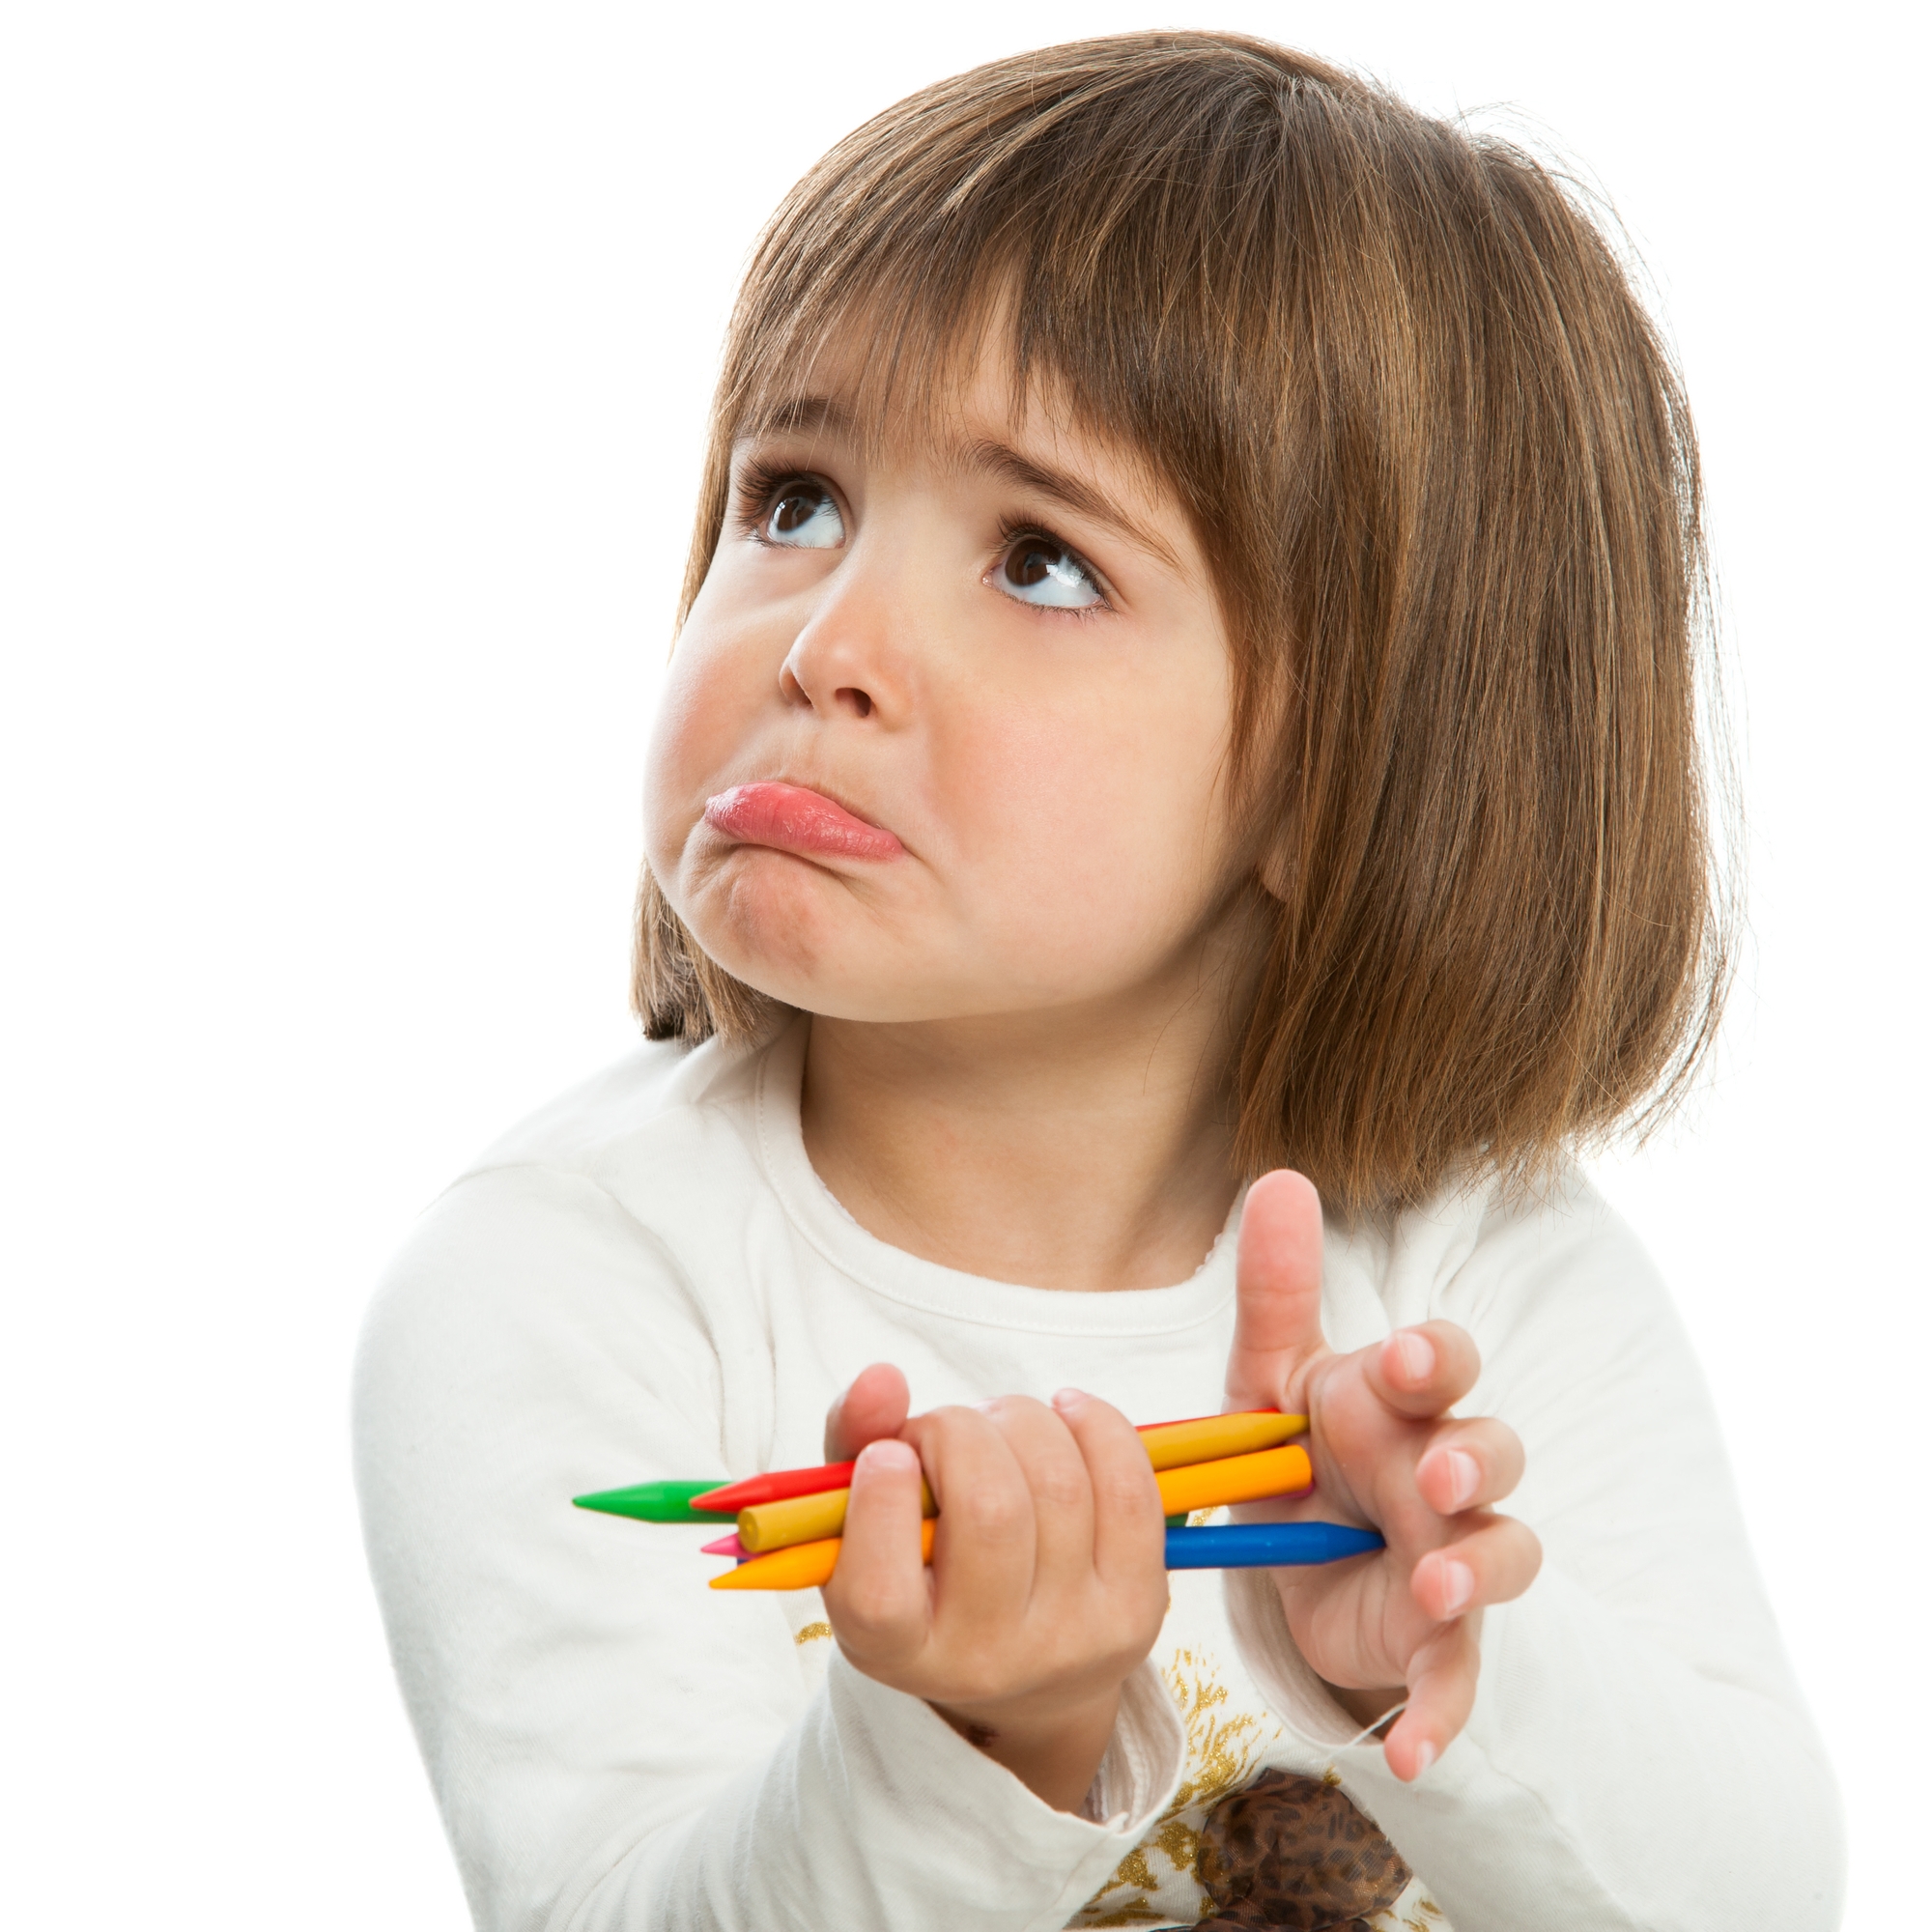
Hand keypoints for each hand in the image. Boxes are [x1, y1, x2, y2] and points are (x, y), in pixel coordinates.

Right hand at [819, 1367, 1169, 1811]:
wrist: (1025, 1668)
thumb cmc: (924, 1565)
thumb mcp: (864, 1518)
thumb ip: (853, 1441)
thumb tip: (882, 1379)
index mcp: (896, 1651)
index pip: (880, 1594)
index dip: (881, 1504)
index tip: (888, 1455)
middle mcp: (986, 1661)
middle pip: (989, 1511)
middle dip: (960, 1431)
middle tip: (944, 1430)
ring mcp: (1070, 1639)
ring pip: (1059, 1485)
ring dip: (1022, 1421)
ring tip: (999, 1429)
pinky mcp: (1135, 1611)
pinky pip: (1129, 1489)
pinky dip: (1096, 1425)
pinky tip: (1067, 1414)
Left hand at [1226, 1171, 1541, 1780]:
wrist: (1296, 1555)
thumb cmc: (1297, 1446)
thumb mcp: (1271, 1377)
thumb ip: (1276, 1290)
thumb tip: (1278, 1177)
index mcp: (1401, 1400)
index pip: (1446, 1364)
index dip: (1435, 1361)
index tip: (1404, 1361)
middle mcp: (1444, 1471)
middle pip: (1490, 1454)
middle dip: (1470, 1461)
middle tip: (1434, 1475)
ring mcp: (1451, 1556)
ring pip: (1499, 1556)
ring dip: (1473, 1574)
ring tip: (1431, 1590)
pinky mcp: (1437, 1642)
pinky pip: (1457, 1679)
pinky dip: (1441, 1716)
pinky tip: (1411, 1751)